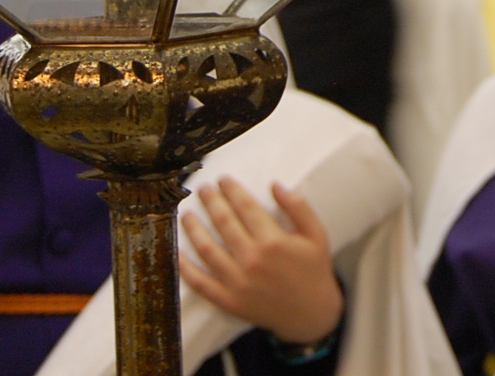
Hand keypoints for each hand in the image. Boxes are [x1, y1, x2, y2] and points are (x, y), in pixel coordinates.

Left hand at [179, 177, 343, 344]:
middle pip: (223, 222)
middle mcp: (252, 260)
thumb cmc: (314, 270)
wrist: (311, 314)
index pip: (245, 207)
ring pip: (206, 249)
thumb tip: (276, 185)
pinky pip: (200, 282)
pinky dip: (185, 267)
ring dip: (193, 228)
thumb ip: (298, 207)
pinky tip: (178, 252)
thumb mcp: (316, 234)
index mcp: (274, 241)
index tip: (223, 179)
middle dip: (211, 201)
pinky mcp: (229, 300)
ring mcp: (238, 282)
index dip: (232, 190)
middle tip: (203, 189)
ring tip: (187, 214)